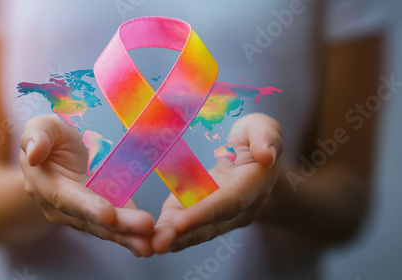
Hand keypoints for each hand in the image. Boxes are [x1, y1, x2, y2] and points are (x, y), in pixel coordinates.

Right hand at [19, 115, 154, 256]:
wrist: (55, 154)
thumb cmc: (49, 138)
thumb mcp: (41, 127)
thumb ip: (37, 137)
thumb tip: (34, 153)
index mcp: (45, 184)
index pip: (67, 198)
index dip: (88, 206)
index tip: (108, 213)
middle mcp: (61, 207)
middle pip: (91, 219)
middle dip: (118, 226)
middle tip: (144, 228)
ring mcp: (81, 214)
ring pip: (105, 228)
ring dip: (128, 235)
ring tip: (150, 241)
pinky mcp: (99, 215)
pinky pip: (115, 226)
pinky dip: (131, 234)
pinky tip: (149, 239)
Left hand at [152, 113, 282, 252]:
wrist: (254, 161)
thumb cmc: (254, 138)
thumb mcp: (261, 127)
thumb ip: (265, 137)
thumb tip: (267, 155)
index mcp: (252, 184)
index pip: (228, 202)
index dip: (204, 213)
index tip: (179, 222)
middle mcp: (237, 208)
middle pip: (210, 226)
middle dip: (184, 236)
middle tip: (158, 243)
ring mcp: (218, 215)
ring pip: (197, 232)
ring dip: (173, 240)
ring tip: (149, 245)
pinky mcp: (199, 213)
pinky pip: (184, 226)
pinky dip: (166, 233)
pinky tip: (146, 240)